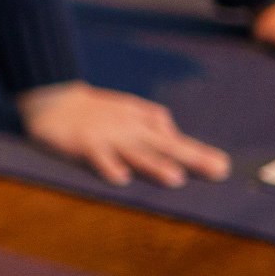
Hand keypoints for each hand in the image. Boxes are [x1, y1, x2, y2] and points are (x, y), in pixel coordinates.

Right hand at [17, 82, 229, 187]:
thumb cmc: (91, 108)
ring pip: (134, 152)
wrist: (51, 96)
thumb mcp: (126, 107)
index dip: (197, 150)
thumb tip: (174, 133)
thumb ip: (151, 119)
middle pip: (164, 145)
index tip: (223, 165)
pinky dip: (108, 166)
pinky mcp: (82, 142)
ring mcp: (105, 135)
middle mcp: (127, 129)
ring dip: (154, 165)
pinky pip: (97, 156)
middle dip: (191, 158)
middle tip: (218, 171)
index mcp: (139, 121)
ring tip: (176, 178)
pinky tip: (121, 179)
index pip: (173, 138)